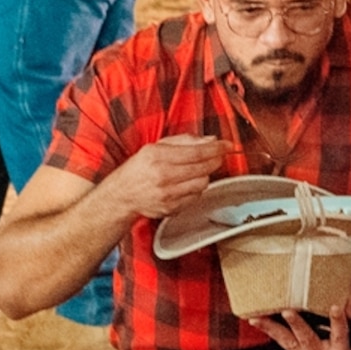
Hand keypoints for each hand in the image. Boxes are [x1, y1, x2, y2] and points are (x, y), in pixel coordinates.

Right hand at [104, 132, 226, 220]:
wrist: (122, 195)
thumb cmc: (139, 169)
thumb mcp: (156, 147)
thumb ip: (184, 141)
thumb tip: (210, 140)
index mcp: (158, 157)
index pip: (197, 152)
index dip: (216, 148)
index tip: (228, 145)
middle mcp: (163, 176)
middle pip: (203, 168)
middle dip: (215, 160)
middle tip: (217, 155)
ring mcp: (168, 195)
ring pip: (203, 183)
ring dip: (205, 175)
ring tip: (195, 170)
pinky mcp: (172, 208)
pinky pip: (196, 197)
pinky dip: (196, 189)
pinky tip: (186, 184)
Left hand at [249, 305, 350, 349]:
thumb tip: (349, 292)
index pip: (340, 336)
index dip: (338, 321)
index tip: (336, 306)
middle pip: (308, 340)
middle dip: (297, 325)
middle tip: (288, 311)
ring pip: (287, 342)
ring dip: (271, 328)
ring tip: (256, 318)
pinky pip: (283, 342)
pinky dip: (271, 330)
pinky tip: (257, 319)